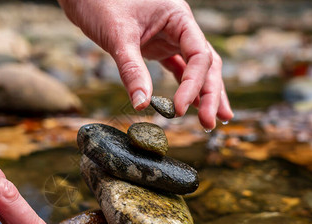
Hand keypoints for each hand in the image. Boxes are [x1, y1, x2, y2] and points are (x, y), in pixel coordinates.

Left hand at [58, 0, 232, 129]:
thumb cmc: (99, 1)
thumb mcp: (117, 36)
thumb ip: (131, 69)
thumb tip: (143, 105)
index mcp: (178, 17)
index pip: (199, 55)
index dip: (194, 85)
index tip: (181, 110)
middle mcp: (179, 27)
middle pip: (205, 64)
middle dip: (210, 94)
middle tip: (211, 123)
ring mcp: (169, 37)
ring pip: (195, 68)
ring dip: (203, 93)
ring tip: (212, 119)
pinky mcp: (156, 46)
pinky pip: (177, 68)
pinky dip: (183, 86)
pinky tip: (188, 104)